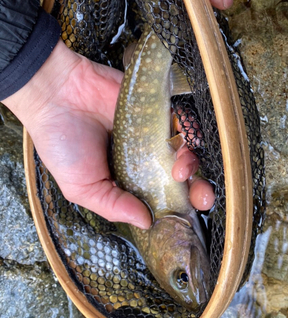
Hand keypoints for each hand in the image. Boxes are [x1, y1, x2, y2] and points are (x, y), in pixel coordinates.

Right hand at [2, 40, 213, 228]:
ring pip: (185, 149)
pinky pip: (180, 120)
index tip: (187, 217)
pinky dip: (188, 132)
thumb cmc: (62, 143)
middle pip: (181, 175)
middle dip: (198, 189)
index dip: (177, 206)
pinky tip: (182, 144)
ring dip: (192, 163)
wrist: (55, 94)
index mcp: (128, 178)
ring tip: (180, 170)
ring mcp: (152, 131)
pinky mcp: (156, 107)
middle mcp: (145, 157)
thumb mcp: (82, 187)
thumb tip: (147, 223)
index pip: (160, 195)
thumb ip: (113, 206)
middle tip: (201, 199)